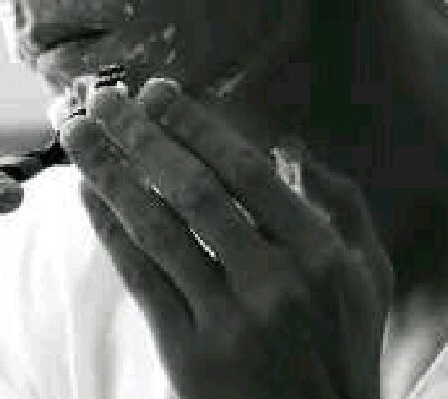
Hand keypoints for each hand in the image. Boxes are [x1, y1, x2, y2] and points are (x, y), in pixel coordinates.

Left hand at [61, 79, 392, 398]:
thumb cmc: (344, 353)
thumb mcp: (370, 277)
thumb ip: (344, 205)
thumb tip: (294, 147)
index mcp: (320, 252)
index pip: (245, 170)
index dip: (195, 125)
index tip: (157, 91)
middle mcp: (276, 281)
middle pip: (194, 191)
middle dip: (142, 136)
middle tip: (105, 97)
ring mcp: (230, 322)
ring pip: (158, 230)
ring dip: (111, 174)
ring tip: (77, 134)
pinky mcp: (190, 357)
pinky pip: (141, 279)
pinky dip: (111, 231)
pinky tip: (89, 195)